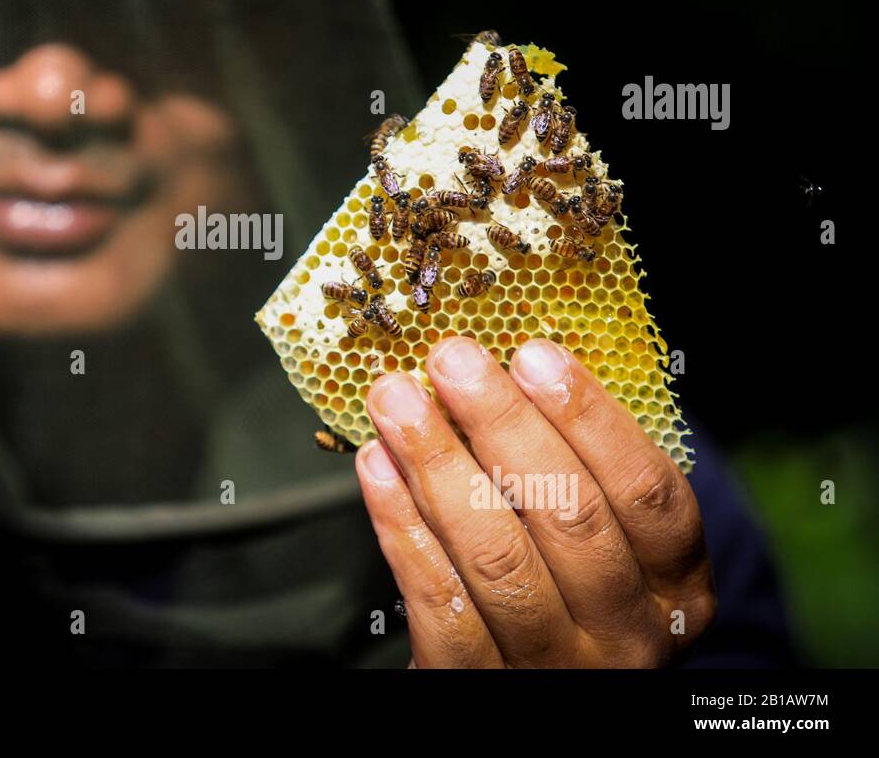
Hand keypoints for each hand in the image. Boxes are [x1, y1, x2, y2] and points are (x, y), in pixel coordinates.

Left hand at [356, 337, 715, 667]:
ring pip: (495, 554)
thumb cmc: (566, 593)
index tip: (533, 353)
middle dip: (502, 424)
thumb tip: (502, 370)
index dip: (590, 417)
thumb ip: (574, 469)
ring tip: (396, 400)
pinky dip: (401, 522)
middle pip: (569, 516)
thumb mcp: (608, 544)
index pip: (646, 492)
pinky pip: (436, 597)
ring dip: (438, 463)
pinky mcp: (476, 682)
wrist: (531, 698)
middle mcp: (625, 634)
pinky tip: (377, 465)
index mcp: (675, 587)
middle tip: (452, 360)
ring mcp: (551, 665)